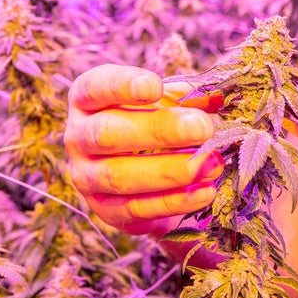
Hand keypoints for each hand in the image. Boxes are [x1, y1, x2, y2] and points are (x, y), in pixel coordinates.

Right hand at [65, 64, 223, 236]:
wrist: (143, 177)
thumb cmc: (153, 124)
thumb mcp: (167, 102)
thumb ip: (190, 97)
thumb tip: (219, 98)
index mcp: (87, 100)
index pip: (94, 88)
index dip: (122, 86)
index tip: (155, 86)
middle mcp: (78, 137)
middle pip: (107, 134)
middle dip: (159, 130)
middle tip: (203, 128)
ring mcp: (86, 177)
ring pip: (120, 176)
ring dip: (171, 171)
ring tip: (212, 164)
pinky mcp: (106, 210)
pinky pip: (136, 208)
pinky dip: (174, 201)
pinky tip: (205, 192)